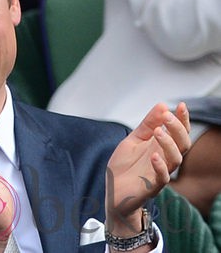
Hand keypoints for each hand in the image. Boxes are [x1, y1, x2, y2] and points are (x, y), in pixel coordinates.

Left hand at [105, 102, 189, 236]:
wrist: (113, 191)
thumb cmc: (124, 166)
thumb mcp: (133, 140)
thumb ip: (147, 125)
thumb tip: (162, 105)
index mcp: (161, 147)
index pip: (179, 132)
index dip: (182, 119)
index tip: (181, 105)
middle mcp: (165, 159)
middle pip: (183, 144)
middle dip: (177, 129)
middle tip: (167, 116)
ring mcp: (160, 173)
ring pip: (176, 159)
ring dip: (169, 144)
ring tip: (158, 131)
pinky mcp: (152, 187)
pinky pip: (163, 178)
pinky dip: (160, 166)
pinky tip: (153, 155)